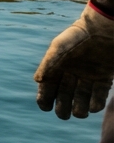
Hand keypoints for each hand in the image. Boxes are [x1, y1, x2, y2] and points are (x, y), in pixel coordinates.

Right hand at [35, 2, 113, 119]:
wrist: (104, 28)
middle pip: (64, 98)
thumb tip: (38, 81)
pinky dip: (96, 103)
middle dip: (62, 109)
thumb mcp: (59, 48)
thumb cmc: (79, 36)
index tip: (45, 107)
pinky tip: (93, 107)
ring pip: (81, 99)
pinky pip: (99, 95)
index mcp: (57, 69)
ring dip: (80, 109)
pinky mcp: (104, 77)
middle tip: (64, 115)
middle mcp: (71, 75)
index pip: (47, 89)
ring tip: (80, 113)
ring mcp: (88, 77)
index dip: (44, 100)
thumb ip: (48, 64)